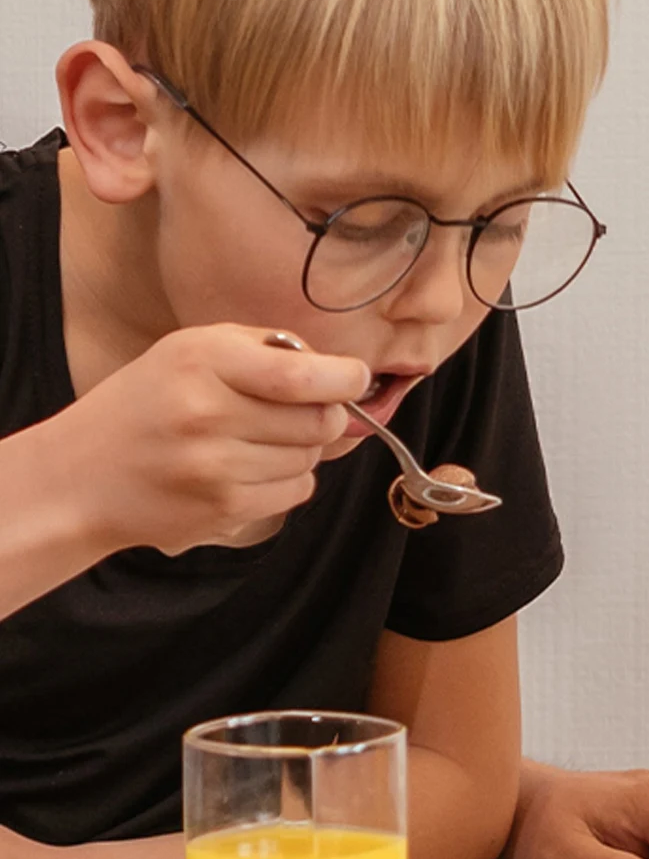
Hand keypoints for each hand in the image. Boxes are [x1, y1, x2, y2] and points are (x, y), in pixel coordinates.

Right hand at [57, 324, 368, 554]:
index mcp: (202, 361)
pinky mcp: (225, 508)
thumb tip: (340, 370)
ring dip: (300, 449)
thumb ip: (267, 350)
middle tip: (300, 411)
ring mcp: (217, 467)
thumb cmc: (148, 404)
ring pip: (310, 458)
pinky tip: (247, 470)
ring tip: (254, 441)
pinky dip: (286, 480)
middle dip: (325, 415)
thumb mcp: (192, 351)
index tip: (356, 378)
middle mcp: (208, 413)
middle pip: (319, 420)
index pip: (301, 375)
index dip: (345, 379)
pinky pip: (296, 491)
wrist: (81, 477)